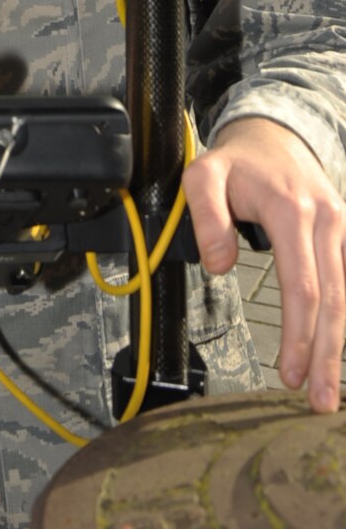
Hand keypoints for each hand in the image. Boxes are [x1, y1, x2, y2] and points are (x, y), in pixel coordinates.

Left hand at [184, 116, 345, 412]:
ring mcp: (341, 228)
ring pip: (343, 297)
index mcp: (293, 211)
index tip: (288, 373)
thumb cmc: (236, 159)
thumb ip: (205, 216)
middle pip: (331, 300)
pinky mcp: (343, 237)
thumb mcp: (203, 173)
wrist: (274, 133)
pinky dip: (341, 321)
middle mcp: (326, 221)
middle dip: (325, 355)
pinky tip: (333, 352)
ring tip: (327, 390)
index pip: (302, 285)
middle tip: (317, 400)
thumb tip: (219, 266)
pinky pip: (345, 285)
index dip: (297, 334)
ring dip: (337, 346)